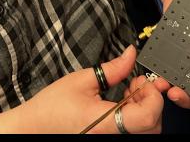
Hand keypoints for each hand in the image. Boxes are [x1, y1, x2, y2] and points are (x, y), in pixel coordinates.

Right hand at [21, 45, 165, 133]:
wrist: (36, 127)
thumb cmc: (53, 107)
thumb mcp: (82, 80)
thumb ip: (112, 69)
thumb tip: (131, 55)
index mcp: (105, 122)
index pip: (148, 116)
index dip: (153, 97)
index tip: (144, 82)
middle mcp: (112, 136)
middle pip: (153, 126)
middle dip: (151, 101)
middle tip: (136, 83)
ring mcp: (111, 139)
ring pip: (146, 130)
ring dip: (144, 109)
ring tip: (127, 93)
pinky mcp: (109, 139)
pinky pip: (134, 132)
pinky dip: (135, 117)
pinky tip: (122, 104)